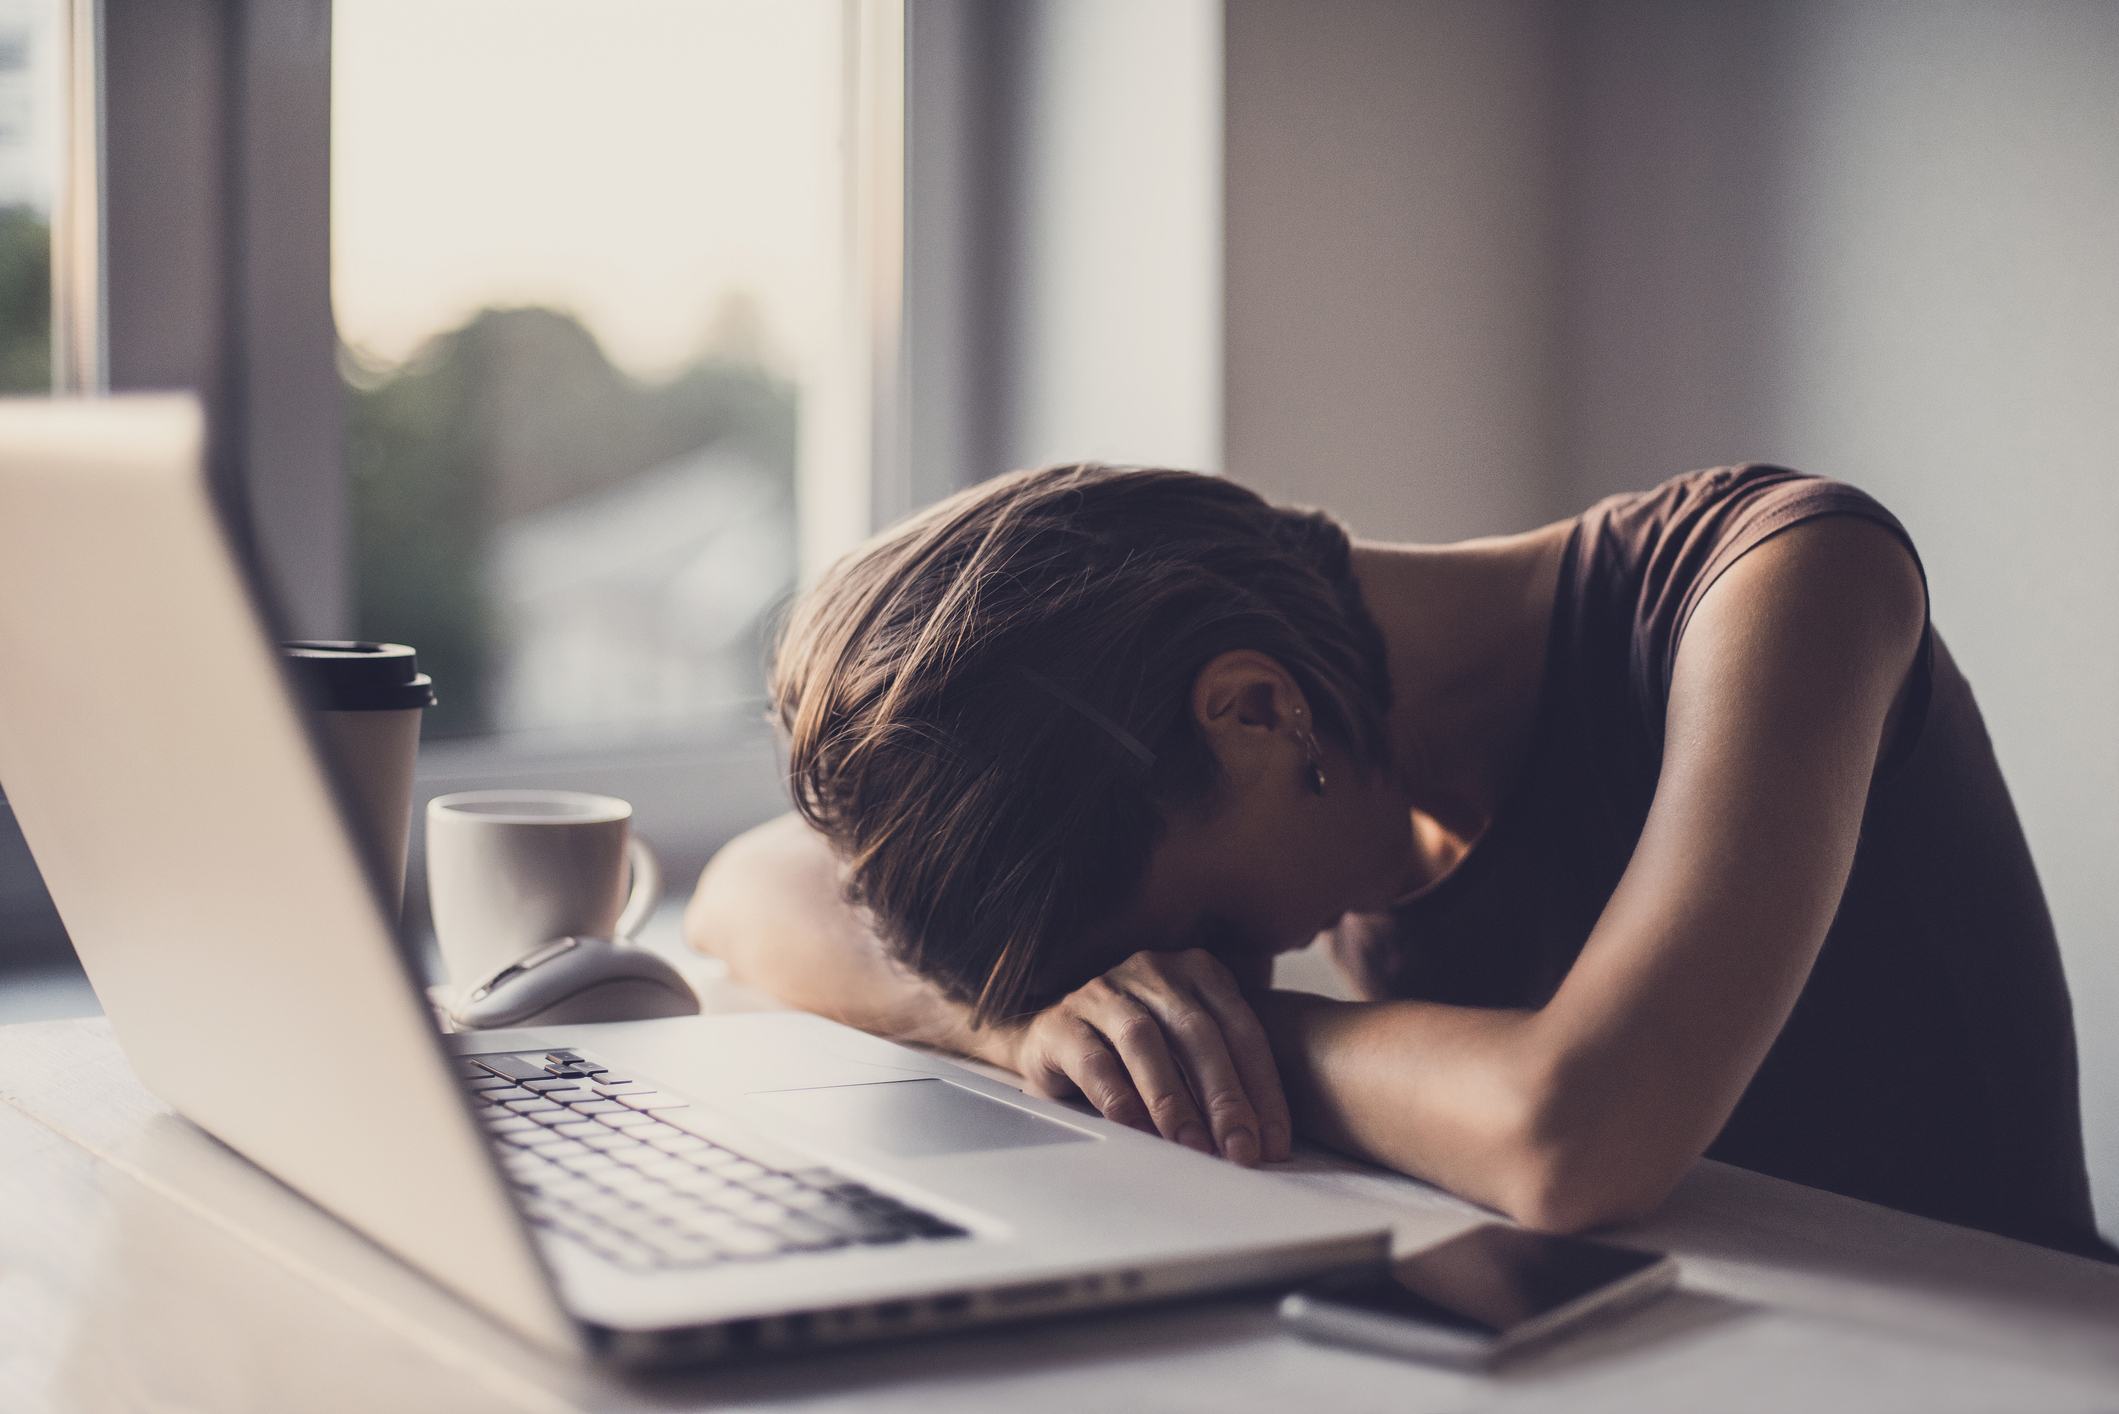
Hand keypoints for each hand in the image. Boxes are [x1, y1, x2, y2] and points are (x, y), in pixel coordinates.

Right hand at [1003, 949, 1291, 1164]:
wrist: (1055, 1040)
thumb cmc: (1137, 1051)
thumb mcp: (1188, 1050)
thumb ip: (1226, 1075)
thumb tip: (1268, 1141)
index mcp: (1197, 971)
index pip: (1241, 1028)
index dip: (1262, 1087)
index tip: (1274, 1142)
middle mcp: (1152, 971)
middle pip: (1197, 1032)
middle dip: (1224, 1096)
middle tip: (1240, 1150)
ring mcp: (1103, 992)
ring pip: (1144, 1040)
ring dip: (1173, 1098)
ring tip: (1193, 1146)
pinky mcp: (1060, 1023)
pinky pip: (1092, 1059)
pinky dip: (1118, 1097)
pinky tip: (1137, 1129)